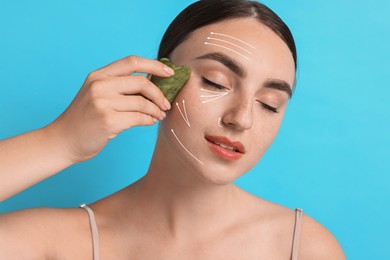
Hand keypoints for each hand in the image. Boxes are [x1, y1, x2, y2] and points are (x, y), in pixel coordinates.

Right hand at [48, 55, 173, 162]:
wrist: (63, 140)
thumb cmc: (85, 118)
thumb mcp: (97, 94)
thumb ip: (120, 86)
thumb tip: (153, 84)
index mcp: (98, 75)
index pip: (132, 62)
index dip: (154, 65)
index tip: (169, 72)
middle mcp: (99, 85)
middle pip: (142, 82)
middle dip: (159, 94)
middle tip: (166, 104)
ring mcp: (103, 103)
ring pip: (143, 103)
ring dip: (156, 110)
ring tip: (159, 115)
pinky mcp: (108, 121)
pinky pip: (139, 118)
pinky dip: (149, 120)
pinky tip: (150, 122)